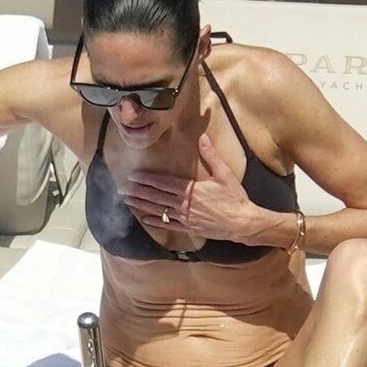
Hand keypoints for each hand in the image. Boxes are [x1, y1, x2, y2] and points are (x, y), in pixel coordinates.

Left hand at [121, 134, 266, 244]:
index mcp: (191, 190)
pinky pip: (169, 225)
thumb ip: (211, 156)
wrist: (244, 223)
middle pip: (157, 197)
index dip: (147, 179)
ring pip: (160, 211)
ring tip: (128, 201)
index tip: (133, 176)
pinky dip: (156, 222)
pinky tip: (145, 219)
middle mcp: (185, 204)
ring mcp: (186, 218)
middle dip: (139, 192)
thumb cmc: (235, 198)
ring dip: (143, 205)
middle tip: (123, 189)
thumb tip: (203, 137)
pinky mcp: (190, 228)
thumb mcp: (224, 174)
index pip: (163, 183)